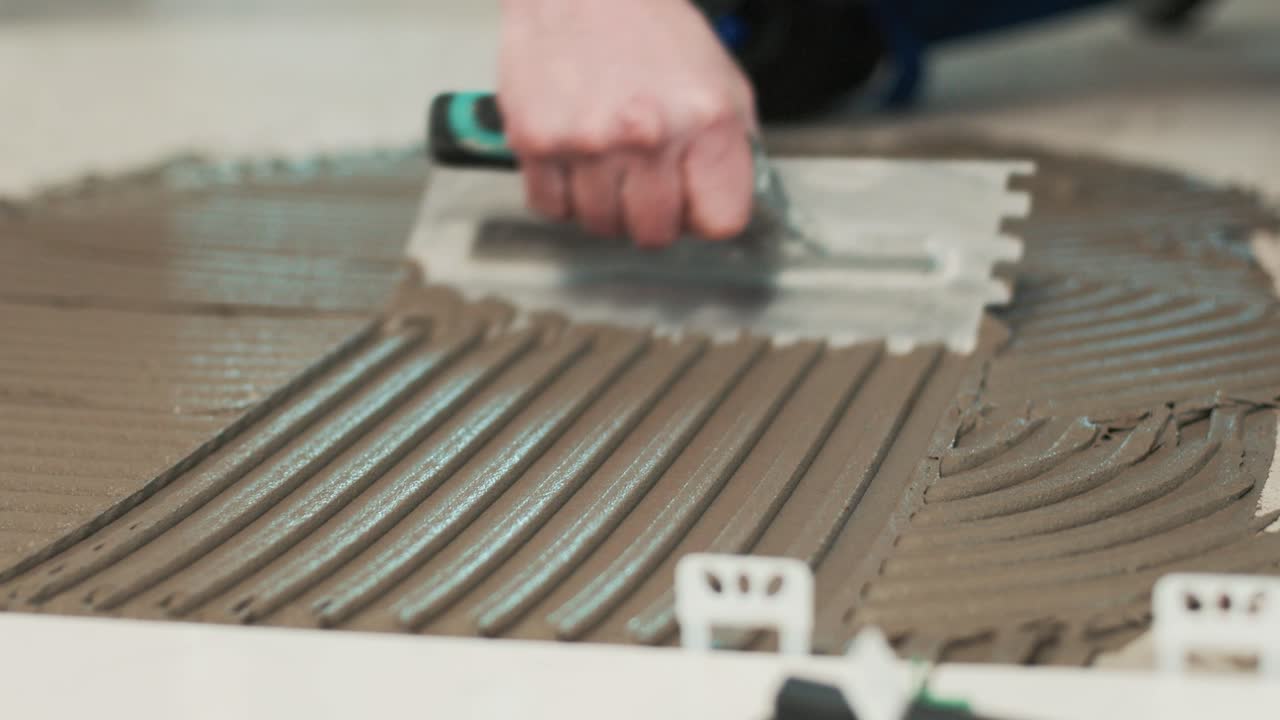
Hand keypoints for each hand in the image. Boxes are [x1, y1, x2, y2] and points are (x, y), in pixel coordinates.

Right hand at [499, 0, 757, 247]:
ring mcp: (587, 142)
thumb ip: (731, 149)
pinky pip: (550, 207)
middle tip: (643, 179)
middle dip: (650, 214)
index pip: (719, 223)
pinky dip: (560, 192)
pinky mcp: (536, 140)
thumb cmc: (650, 29)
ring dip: (603, 203)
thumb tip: (726, 204)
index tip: (692, 202)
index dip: (703, 216)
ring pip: (600, 225)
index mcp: (704, 121)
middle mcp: (647, 135)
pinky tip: (573, 156)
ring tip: (605, 158)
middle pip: (654, 233)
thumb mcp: (722, 81)